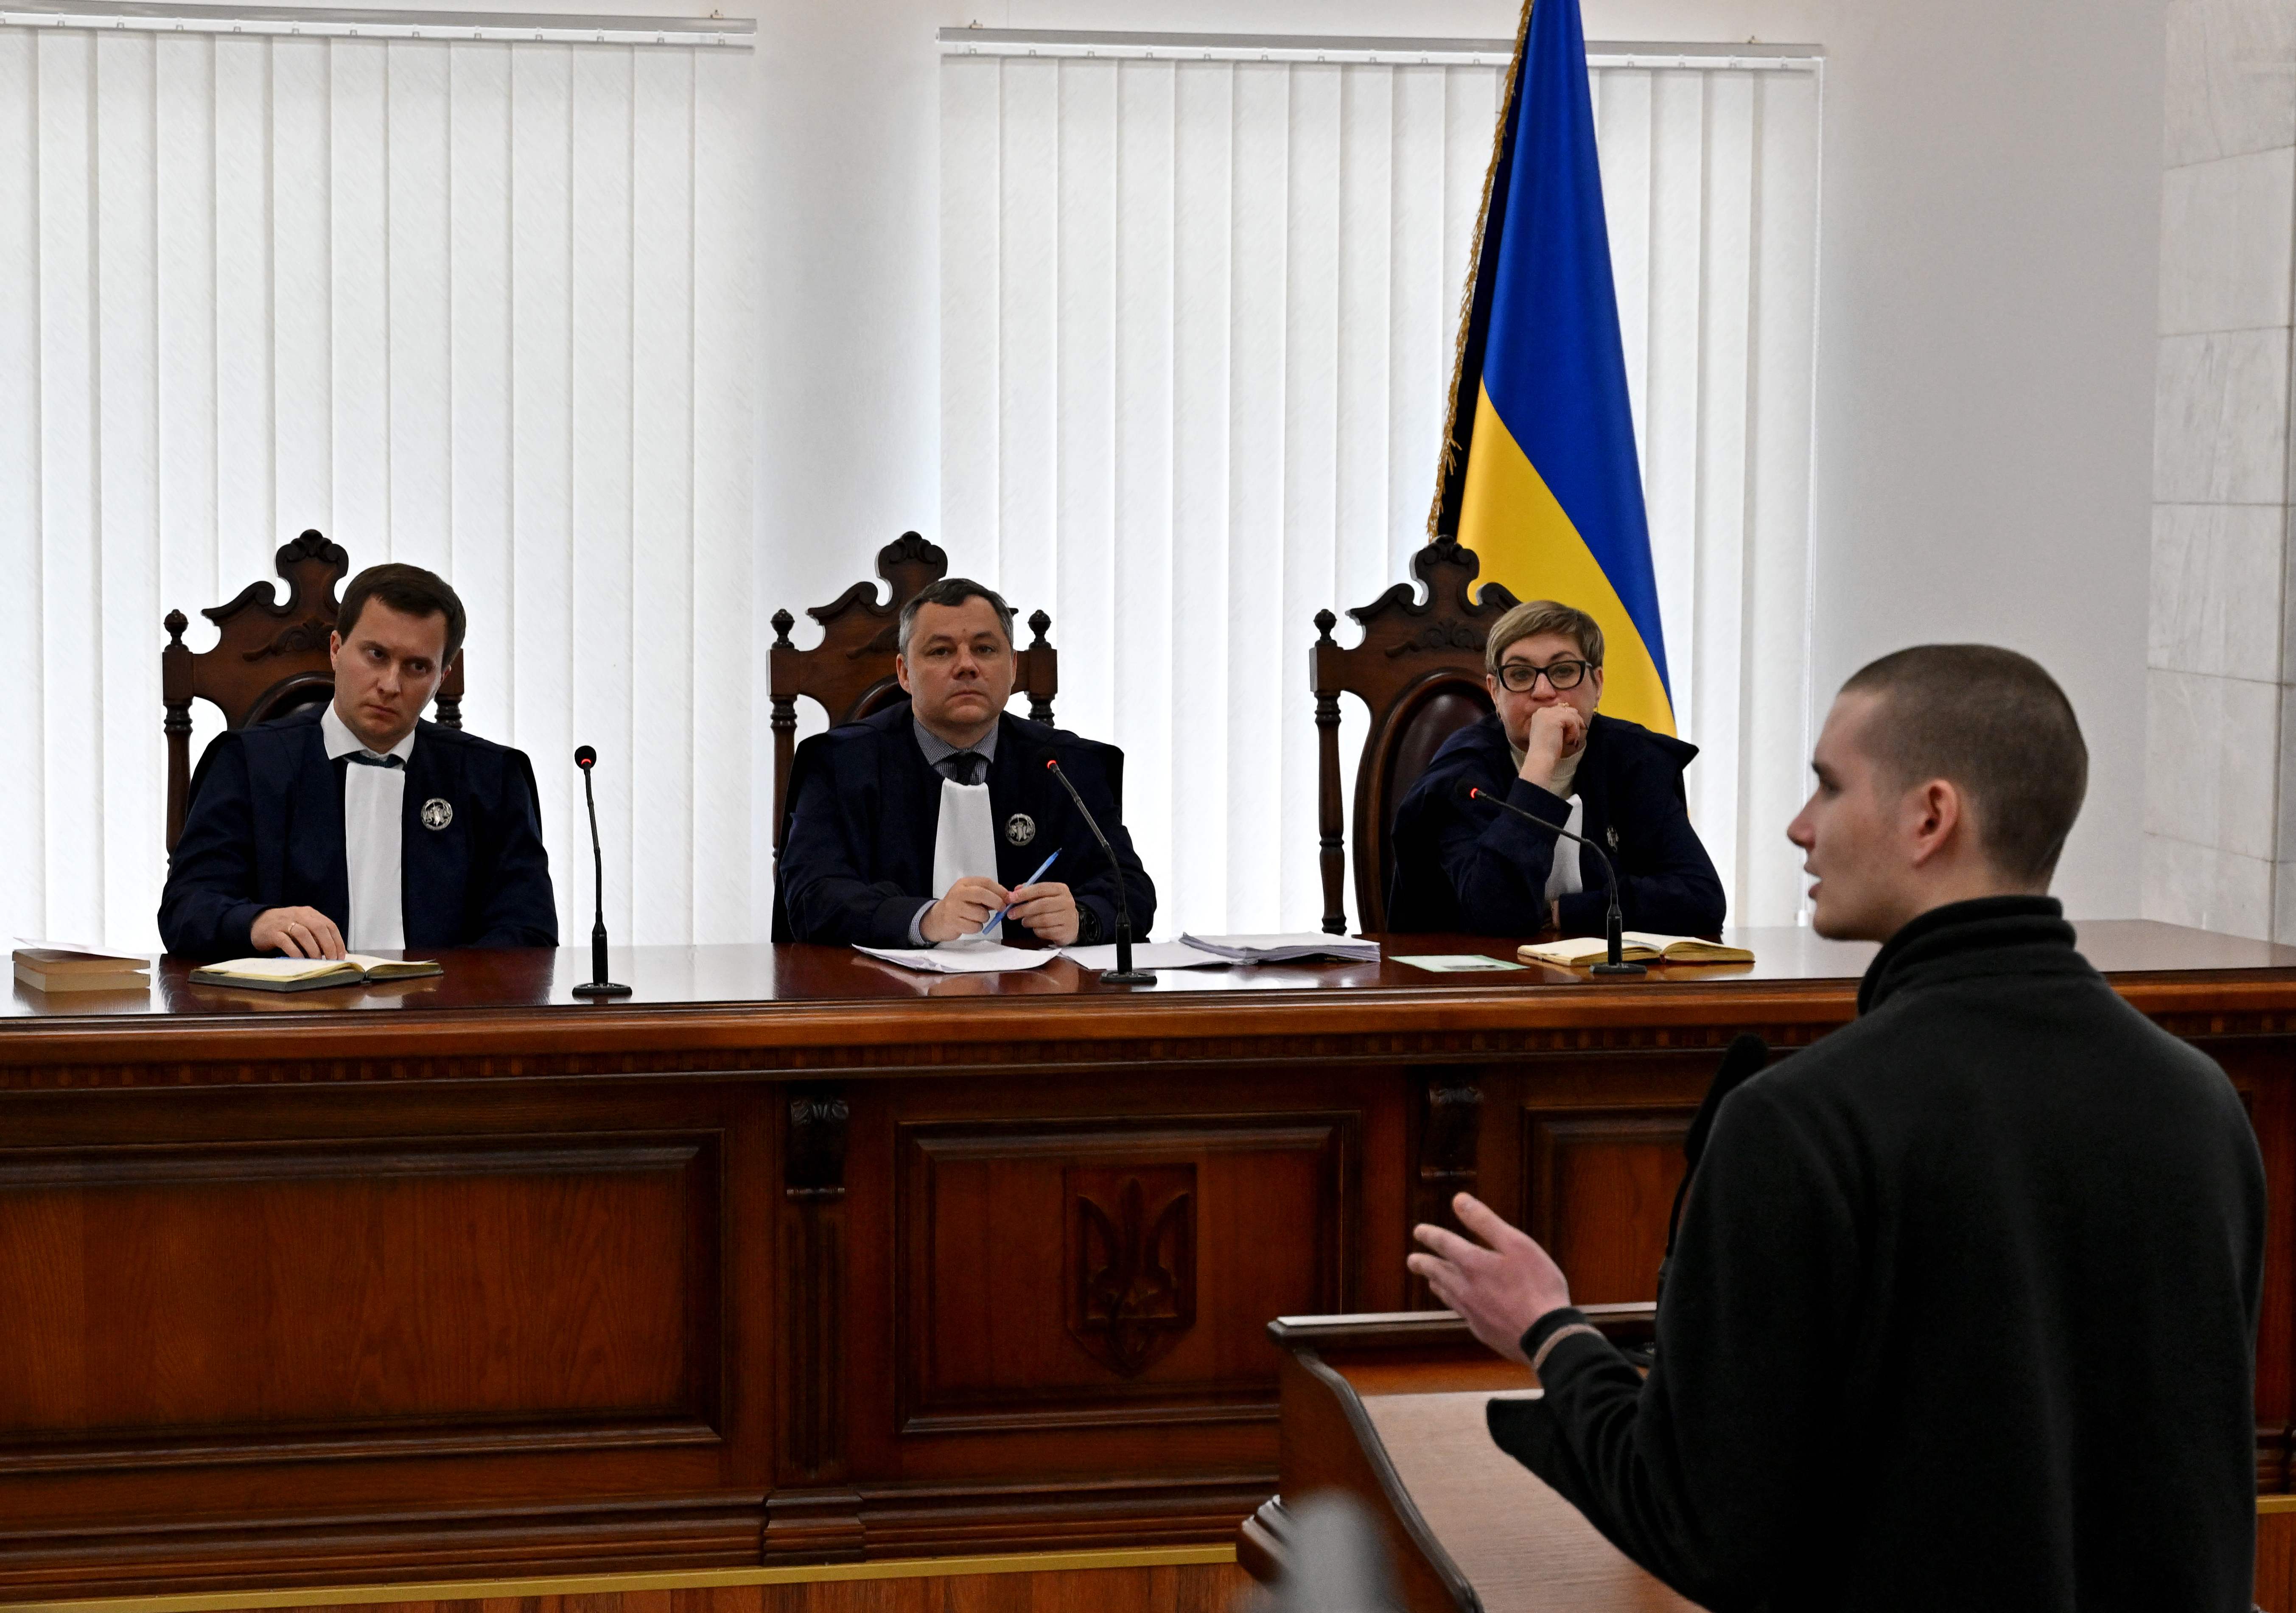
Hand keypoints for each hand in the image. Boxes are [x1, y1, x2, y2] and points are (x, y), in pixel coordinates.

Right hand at [251, 906, 346, 960]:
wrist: (257, 922)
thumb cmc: (285, 927)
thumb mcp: (303, 927)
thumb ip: (317, 936)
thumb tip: (335, 952)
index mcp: (309, 913)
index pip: (329, 925)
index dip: (337, 941)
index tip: (341, 955)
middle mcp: (299, 915)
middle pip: (319, 928)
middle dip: (328, 945)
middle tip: (331, 959)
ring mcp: (285, 922)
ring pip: (304, 934)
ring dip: (313, 949)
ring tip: (317, 961)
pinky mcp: (273, 932)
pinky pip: (286, 942)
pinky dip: (296, 952)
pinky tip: (301, 960)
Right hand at [920, 876, 1009, 940]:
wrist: (937, 919)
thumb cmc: (959, 906)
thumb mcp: (970, 895)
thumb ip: (987, 894)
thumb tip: (1007, 898)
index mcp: (964, 883)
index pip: (985, 882)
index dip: (1000, 890)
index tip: (1008, 897)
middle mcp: (958, 893)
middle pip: (982, 894)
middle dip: (996, 902)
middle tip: (1002, 908)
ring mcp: (954, 908)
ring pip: (980, 914)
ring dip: (984, 918)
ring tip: (977, 918)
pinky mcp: (953, 922)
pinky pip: (975, 927)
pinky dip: (977, 927)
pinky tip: (970, 924)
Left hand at [1005, 881, 1079, 944]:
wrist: (1071, 924)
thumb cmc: (1054, 908)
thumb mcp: (1044, 896)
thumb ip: (1030, 892)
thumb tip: (1015, 891)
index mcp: (1061, 889)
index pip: (1041, 888)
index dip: (1024, 893)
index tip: (1011, 898)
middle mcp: (1067, 902)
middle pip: (1042, 905)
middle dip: (1023, 909)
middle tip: (1011, 914)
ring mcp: (1068, 917)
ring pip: (1043, 920)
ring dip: (1029, 921)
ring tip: (1024, 922)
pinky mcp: (1065, 931)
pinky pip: (1046, 932)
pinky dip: (1037, 931)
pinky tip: (1036, 928)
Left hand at [1407, 1193, 1571, 1364]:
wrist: (1547, 1337)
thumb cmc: (1538, 1285)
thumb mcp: (1516, 1244)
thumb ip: (1485, 1222)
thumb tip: (1458, 1200)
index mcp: (1473, 1264)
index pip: (1444, 1244)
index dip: (1430, 1235)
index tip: (1419, 1231)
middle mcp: (1466, 1289)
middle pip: (1438, 1272)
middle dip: (1424, 1264)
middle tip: (1412, 1261)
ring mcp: (1472, 1313)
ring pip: (1447, 1295)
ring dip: (1437, 1284)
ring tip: (1431, 1281)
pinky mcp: (1483, 1331)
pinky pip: (1462, 1314)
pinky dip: (1455, 1304)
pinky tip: (1460, 1307)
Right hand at [1519, 704, 1587, 785]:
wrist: (1541, 759)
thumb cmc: (1547, 750)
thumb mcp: (1553, 731)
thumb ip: (1560, 721)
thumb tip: (1575, 712)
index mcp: (1539, 714)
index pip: (1560, 709)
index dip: (1570, 718)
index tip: (1577, 728)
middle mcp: (1542, 711)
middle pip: (1567, 709)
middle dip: (1575, 721)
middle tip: (1579, 732)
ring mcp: (1547, 714)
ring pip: (1571, 714)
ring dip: (1575, 728)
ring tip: (1571, 740)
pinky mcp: (1554, 719)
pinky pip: (1572, 721)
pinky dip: (1574, 732)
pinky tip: (1568, 741)